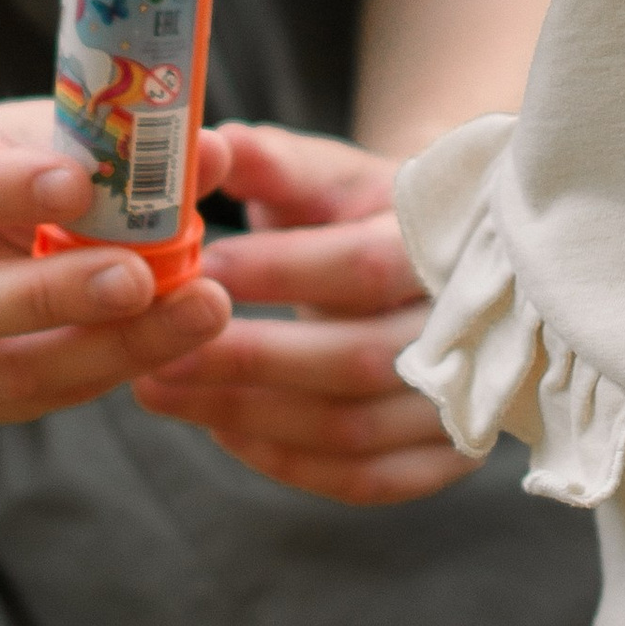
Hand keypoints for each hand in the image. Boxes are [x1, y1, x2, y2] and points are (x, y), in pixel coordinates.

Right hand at [0, 97, 231, 423]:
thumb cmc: (3, 153)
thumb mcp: (38, 124)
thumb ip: (112, 137)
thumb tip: (212, 152)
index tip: (78, 184)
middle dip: (52, 296)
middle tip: (142, 276)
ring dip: (105, 348)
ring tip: (197, 312)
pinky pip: (35, 396)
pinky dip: (111, 368)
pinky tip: (176, 337)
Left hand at [131, 118, 476, 504]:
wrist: (441, 268)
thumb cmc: (366, 211)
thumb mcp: (330, 174)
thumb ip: (273, 161)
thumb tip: (211, 146)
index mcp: (452, 240)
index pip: (362, 265)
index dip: (277, 272)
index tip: (194, 270)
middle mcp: (471, 329)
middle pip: (356, 359)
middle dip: (248, 359)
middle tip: (153, 352)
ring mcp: (468, 403)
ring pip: (352, 429)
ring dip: (247, 415)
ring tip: (160, 387)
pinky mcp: (447, 459)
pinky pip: (361, 479)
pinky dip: (285, 460)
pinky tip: (221, 430)